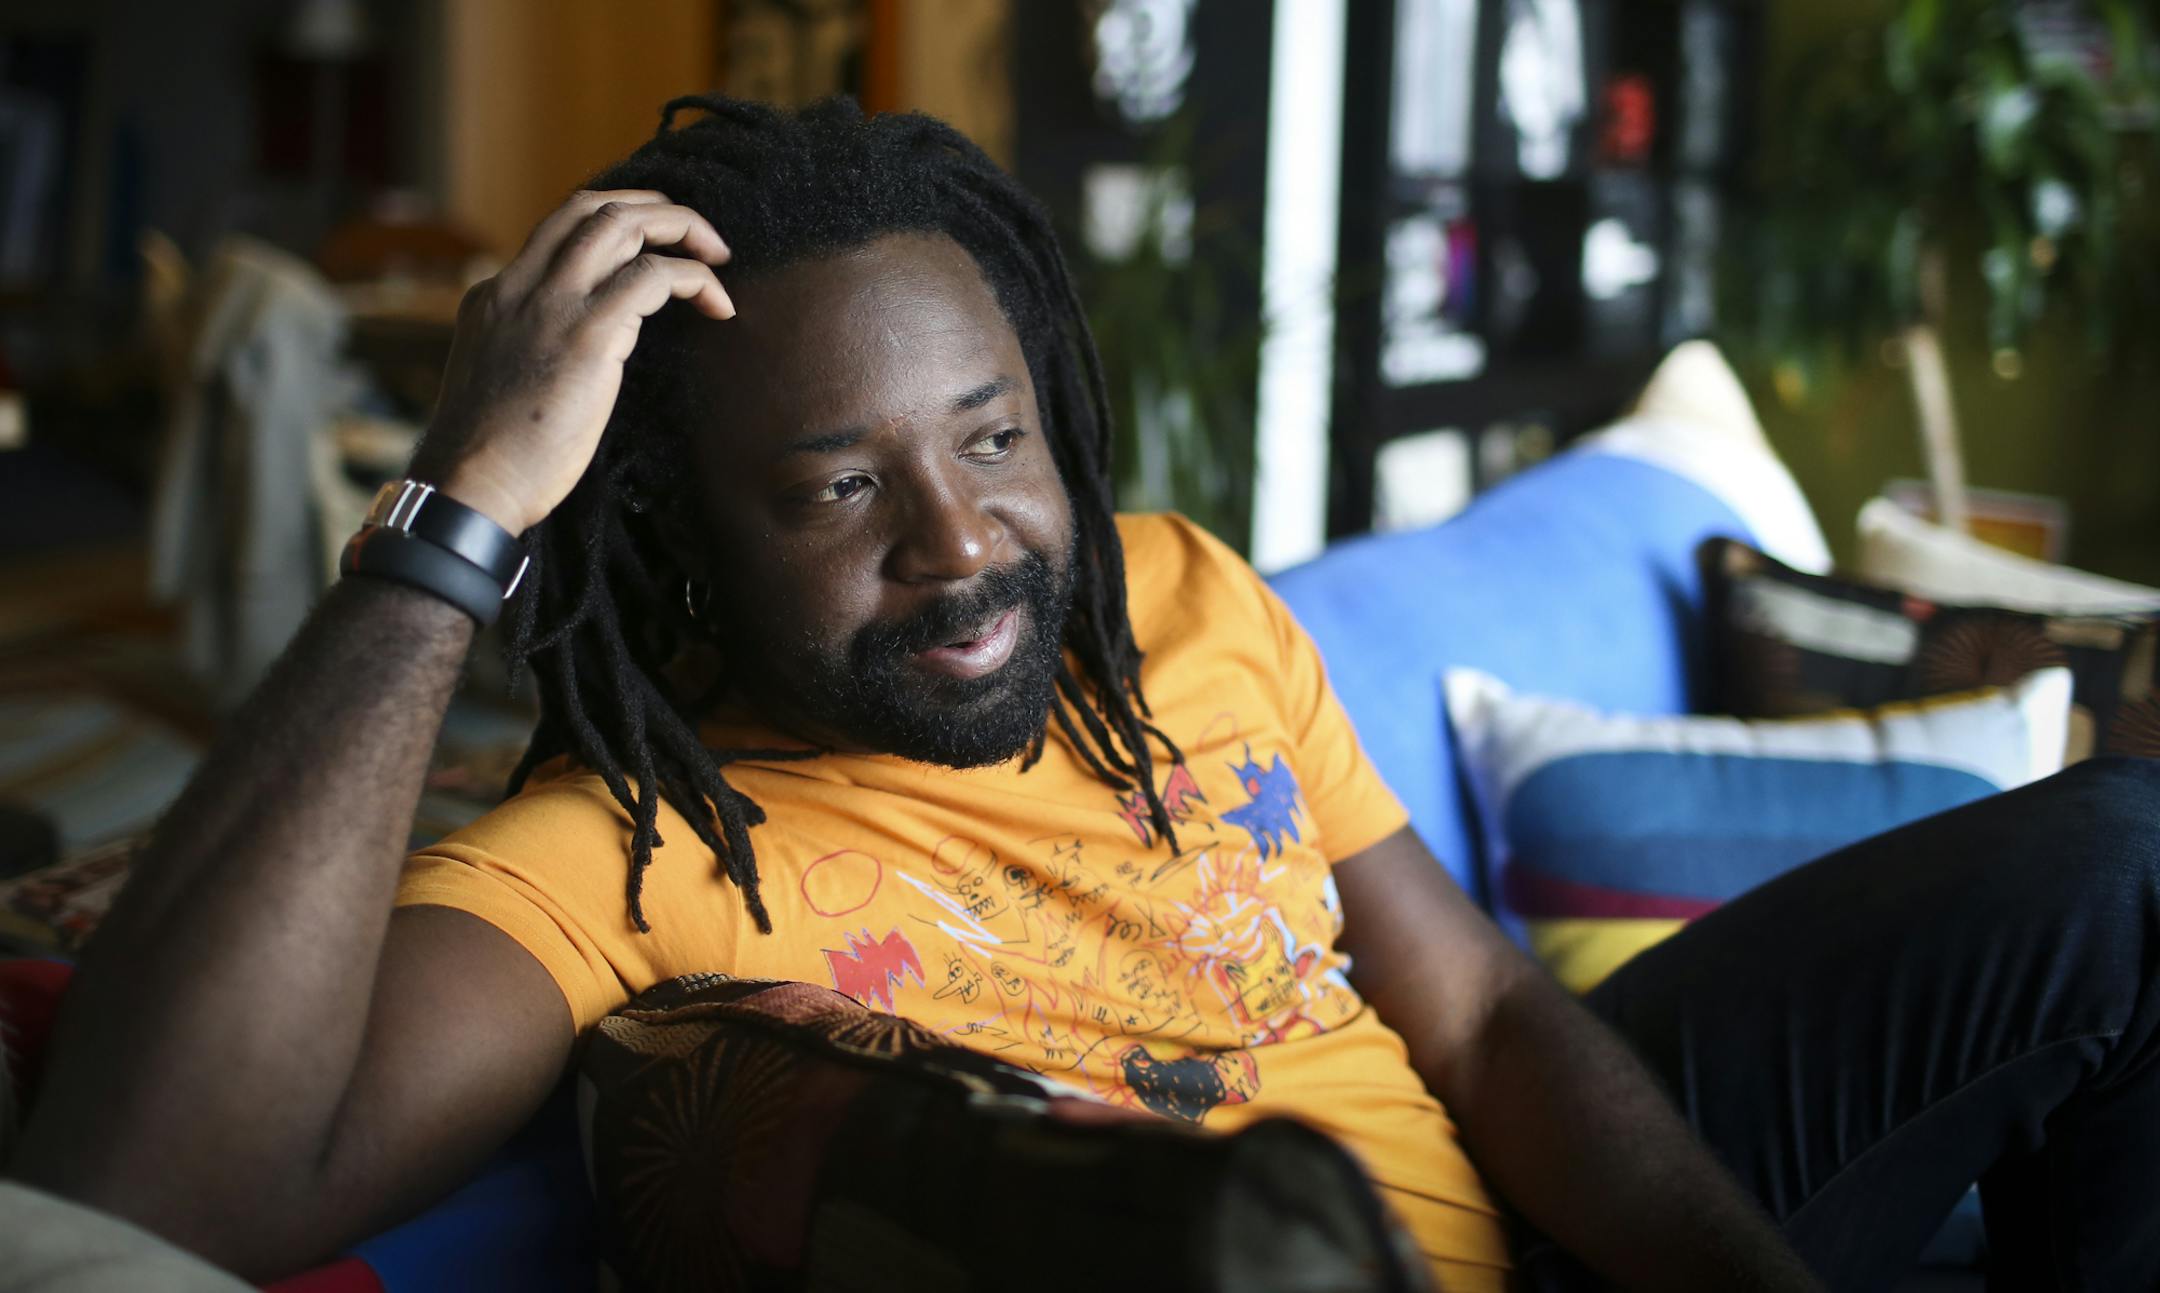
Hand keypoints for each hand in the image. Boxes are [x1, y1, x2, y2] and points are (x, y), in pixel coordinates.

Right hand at [409, 190, 734, 534]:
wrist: (471, 484)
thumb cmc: (494, 454)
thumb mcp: (502, 379)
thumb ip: (531, 348)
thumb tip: (577, 353)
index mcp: (495, 295)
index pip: (558, 227)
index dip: (615, 219)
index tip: (654, 239)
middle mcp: (520, 286)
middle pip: (591, 207)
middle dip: (654, 208)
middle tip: (697, 235)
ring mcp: (551, 305)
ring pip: (621, 224)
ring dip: (680, 227)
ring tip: (717, 257)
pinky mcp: (588, 335)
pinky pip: (652, 277)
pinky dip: (694, 280)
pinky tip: (719, 307)